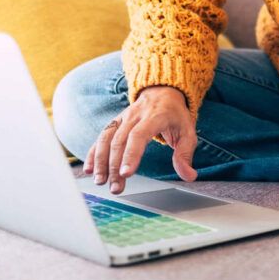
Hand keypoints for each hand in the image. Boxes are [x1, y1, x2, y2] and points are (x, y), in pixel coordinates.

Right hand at [83, 85, 197, 193]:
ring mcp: (123, 117)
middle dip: (115, 166)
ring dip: (101, 161)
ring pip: (107, 138)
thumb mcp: (188, 131)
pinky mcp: (115, 122)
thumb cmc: (175, 115)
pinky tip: (89, 169)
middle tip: (116, 188)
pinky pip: (101, 136)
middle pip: (120, 140)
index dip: (131, 154)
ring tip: (100, 181)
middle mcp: (135, 115)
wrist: (163, 91)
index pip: (139, 135)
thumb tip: (188, 176)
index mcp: (155, 116)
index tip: (126, 173)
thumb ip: (185, 154)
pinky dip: (93, 153)